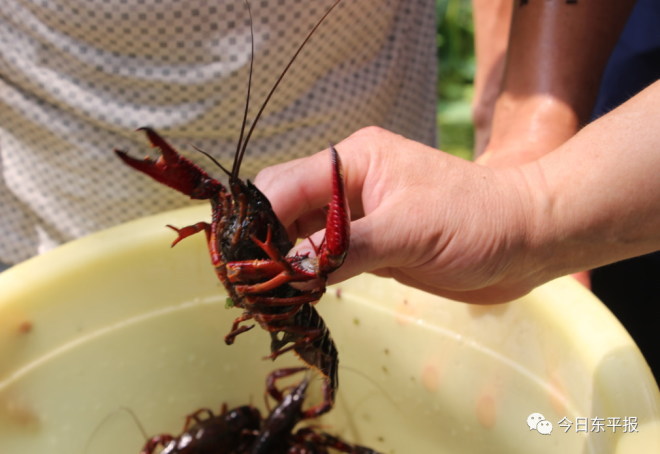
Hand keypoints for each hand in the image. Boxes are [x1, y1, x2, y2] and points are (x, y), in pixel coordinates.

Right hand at [255, 127, 540, 303]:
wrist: (525, 240)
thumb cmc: (475, 223)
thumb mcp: (408, 232)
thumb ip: (344, 249)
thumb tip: (287, 269)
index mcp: (354, 161)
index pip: (286, 184)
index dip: (257, 220)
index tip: (238, 260)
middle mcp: (348, 182)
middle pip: (284, 206)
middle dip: (263, 240)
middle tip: (247, 283)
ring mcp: (357, 213)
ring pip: (300, 232)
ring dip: (282, 260)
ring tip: (265, 293)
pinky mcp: (368, 242)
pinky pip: (323, 254)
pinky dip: (307, 272)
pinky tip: (296, 292)